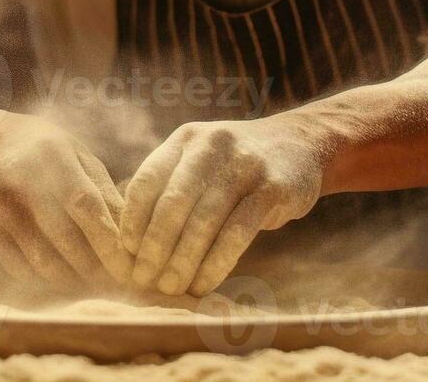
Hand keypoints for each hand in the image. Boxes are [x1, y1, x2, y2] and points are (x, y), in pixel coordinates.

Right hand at [0, 112, 133, 286]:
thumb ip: (101, 189)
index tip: (129, 266)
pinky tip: (62, 276)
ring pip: (44, 263)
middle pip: (67, 242)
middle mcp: (24, 186)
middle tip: (118, 283)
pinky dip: (45, 279)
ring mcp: (1, 210)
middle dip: (98, 269)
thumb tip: (131, 231)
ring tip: (94, 284)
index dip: (110, 242)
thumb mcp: (74, 152)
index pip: (87, 208)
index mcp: (54, 159)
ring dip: (74, 280)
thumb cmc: (37, 147)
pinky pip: (21, 268)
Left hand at [118, 116, 329, 295]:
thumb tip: (126, 240)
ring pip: (204, 222)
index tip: (126, 254)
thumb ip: (169, 186)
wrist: (302, 144)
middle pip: (172, 204)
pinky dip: (216, 264)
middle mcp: (212, 146)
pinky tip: (204, 283)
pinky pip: (237, 233)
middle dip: (154, 249)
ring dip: (183, 262)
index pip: (147, 181)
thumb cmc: (237, 166)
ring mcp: (245, 165)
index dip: (132, 221)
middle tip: (144, 280)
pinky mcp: (273, 189)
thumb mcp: (201, 159)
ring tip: (172, 288)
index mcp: (186, 140)